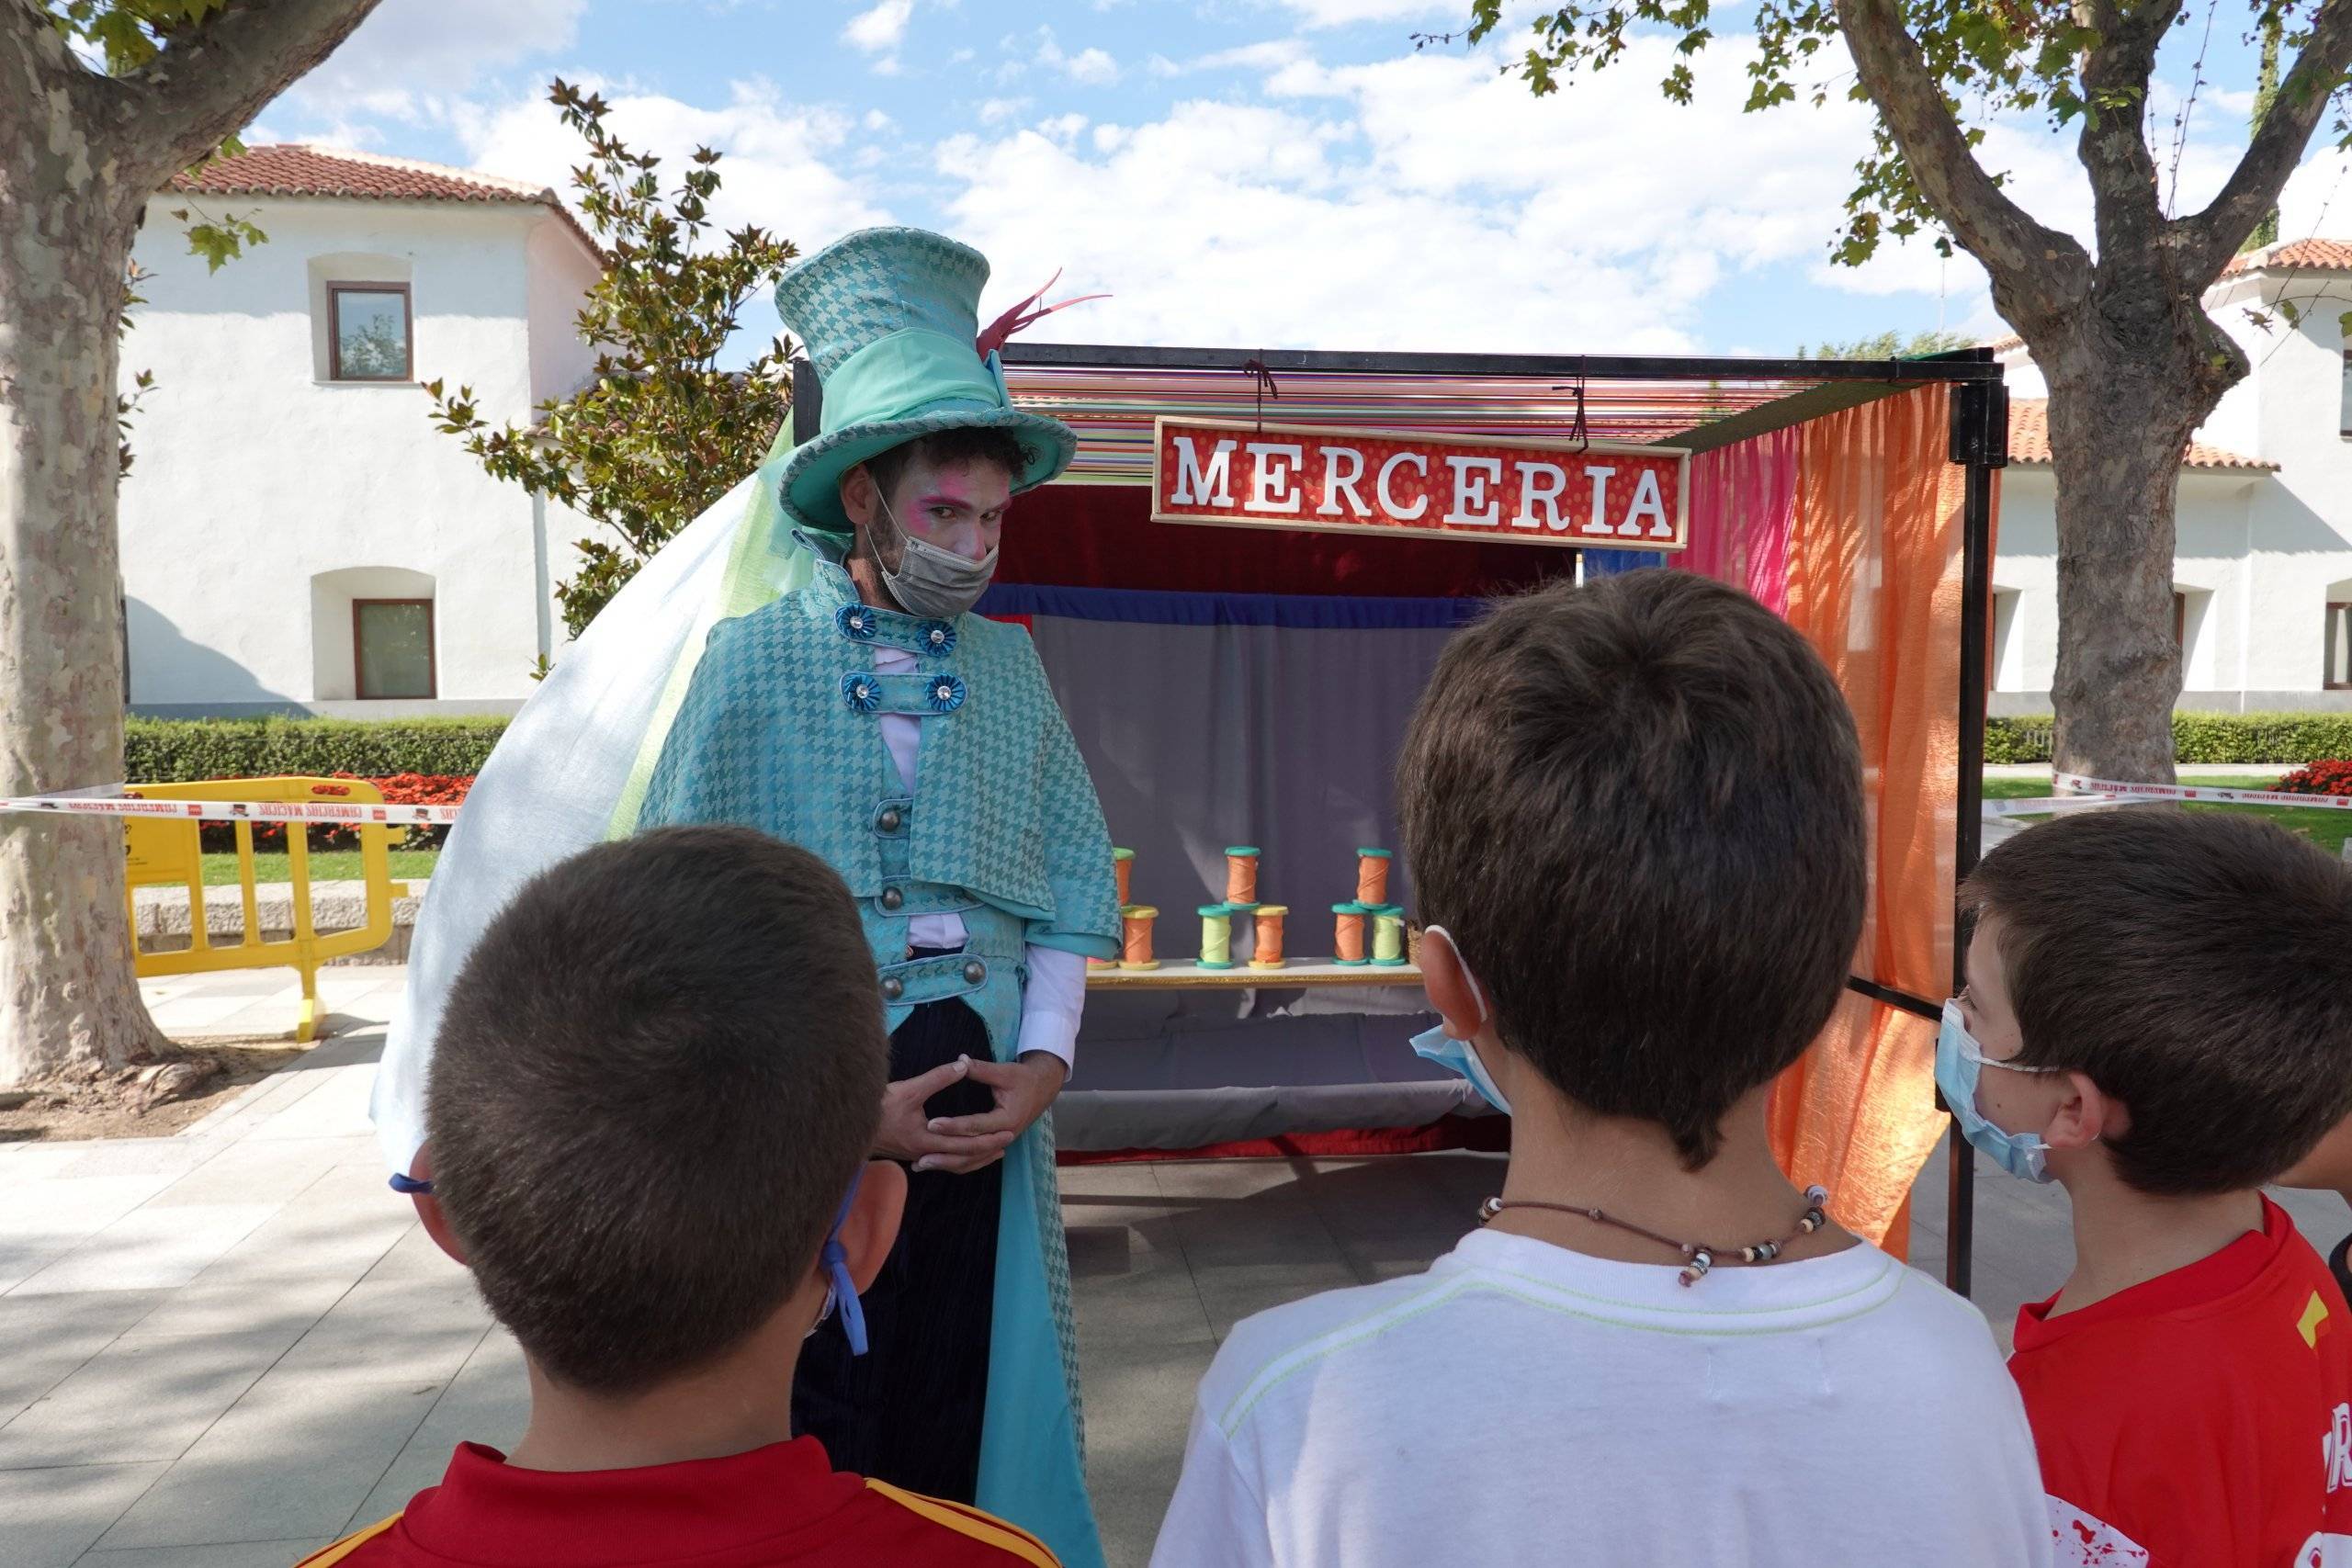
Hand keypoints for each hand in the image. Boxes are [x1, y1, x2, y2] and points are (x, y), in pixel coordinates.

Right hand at [871, 1058, 1016, 1172]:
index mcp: (927, 1141)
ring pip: (951, 1162)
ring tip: (992, 1151)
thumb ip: (938, 1078)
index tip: (1008, 1132)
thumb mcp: (910, 1089)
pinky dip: (955, 1158)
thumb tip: (962, 1064)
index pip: (966, 1144)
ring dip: (973, 1157)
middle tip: (1008, 1141)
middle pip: (963, 1157)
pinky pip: (940, 1160)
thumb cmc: (878, 1107)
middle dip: (986, 1149)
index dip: (989, 1138)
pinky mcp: (910, 1152)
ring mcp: (916, 1156)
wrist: (848, 1124)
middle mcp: (924, 1153)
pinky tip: (959, 1153)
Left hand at [919, 1053, 1068, 1173]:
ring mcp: (1001, 1143)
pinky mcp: (996, 1144)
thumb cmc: (1023, 1078)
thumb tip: (959, 1061)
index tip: (932, 1124)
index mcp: (1007, 1118)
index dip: (953, 1126)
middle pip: (972, 1150)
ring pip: (973, 1159)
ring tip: (923, 1164)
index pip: (975, 1126)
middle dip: (946, 1154)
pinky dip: (957, 1162)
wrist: (1042, 1088)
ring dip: (948, 1163)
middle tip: (922, 1156)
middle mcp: (1005, 1135)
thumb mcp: (1004, 1071)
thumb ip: (981, 1069)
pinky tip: (938, 1163)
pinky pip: (975, 1158)